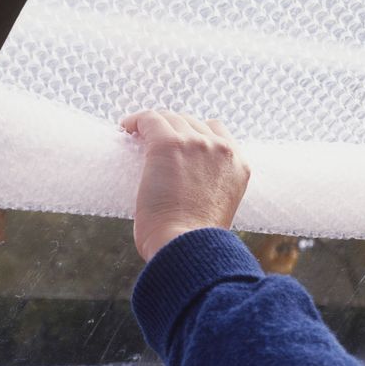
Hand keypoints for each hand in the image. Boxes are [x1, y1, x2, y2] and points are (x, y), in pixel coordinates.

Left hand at [121, 110, 250, 261]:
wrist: (187, 247)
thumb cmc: (196, 241)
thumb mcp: (220, 207)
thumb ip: (211, 188)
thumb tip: (188, 186)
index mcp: (238, 165)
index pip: (217, 131)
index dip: (195, 133)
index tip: (179, 142)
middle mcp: (221, 149)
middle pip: (192, 122)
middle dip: (173, 127)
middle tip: (153, 138)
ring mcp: (195, 144)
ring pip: (171, 118)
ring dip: (154, 124)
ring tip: (136, 132)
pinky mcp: (168, 144)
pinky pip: (150, 120)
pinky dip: (136, 121)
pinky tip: (126, 128)